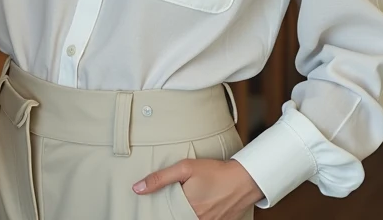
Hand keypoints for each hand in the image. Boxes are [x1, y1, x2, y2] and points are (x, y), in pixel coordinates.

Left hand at [133, 159, 262, 219]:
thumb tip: (137, 188)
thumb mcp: (185, 168)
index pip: (166, 216)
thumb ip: (160, 179)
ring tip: (189, 202)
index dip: (160, 212)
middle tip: (178, 201)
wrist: (245, 179)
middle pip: (178, 218)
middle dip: (174, 212)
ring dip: (186, 213)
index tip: (156, 207)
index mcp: (187, 210)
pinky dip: (198, 215)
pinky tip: (201, 206)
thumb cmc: (216, 172)